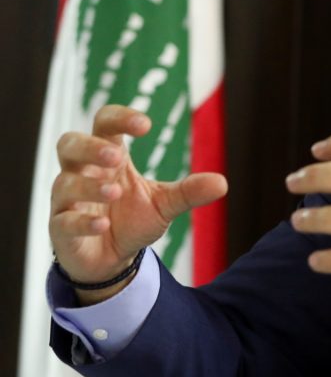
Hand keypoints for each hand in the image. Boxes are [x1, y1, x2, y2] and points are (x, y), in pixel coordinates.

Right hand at [50, 105, 227, 295]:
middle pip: (69, 144)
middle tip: (116, 157)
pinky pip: (63, 220)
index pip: (104, 124)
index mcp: (109, 159)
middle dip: (90, 148)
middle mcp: (83, 174)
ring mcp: (68, 201)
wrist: (113, 259)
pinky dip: (82, 221)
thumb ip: (189, 192)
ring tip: (115, 191)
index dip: (120, 117)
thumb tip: (223, 183)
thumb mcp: (165, 204)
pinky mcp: (61, 229)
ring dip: (89, 186)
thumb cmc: (133, 220)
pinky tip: (103, 224)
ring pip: (64, 182)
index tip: (146, 125)